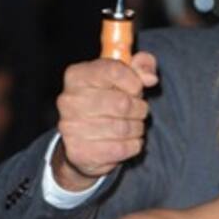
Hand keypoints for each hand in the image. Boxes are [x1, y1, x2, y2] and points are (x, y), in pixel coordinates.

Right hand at [52, 52, 157, 190]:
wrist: (87, 139)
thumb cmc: (110, 101)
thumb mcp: (126, 76)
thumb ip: (142, 66)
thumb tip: (150, 77)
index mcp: (77, 76)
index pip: (113, 70)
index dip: (134, 81)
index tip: (137, 88)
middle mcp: (69, 100)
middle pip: (123, 103)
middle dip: (139, 108)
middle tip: (138, 110)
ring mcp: (71, 127)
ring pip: (124, 128)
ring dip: (137, 128)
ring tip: (132, 126)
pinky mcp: (80, 152)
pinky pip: (122, 149)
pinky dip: (133, 145)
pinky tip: (127, 141)